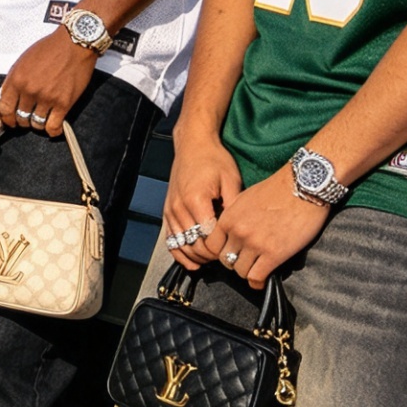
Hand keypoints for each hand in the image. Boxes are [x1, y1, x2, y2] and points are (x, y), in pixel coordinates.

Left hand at [0, 25, 97, 136]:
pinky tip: (53, 126)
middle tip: (27, 116)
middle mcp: (29, 90)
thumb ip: (14, 81)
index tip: (2, 122)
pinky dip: (52, 130)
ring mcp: (46, 98)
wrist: (74, 43)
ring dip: (37, 124)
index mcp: (16, 79)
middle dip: (21, 120)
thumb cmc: (48, 49)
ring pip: (35, 124)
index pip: (2, 108)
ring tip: (42, 116)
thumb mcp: (22, 62)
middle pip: (19, 118)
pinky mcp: (64, 103)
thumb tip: (6, 100)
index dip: (1, 119)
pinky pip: (53, 126)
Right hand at [161, 128, 246, 271]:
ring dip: (196, 256)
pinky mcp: (167, 211)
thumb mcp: (231, 179)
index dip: (222, 248)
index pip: (208, 237)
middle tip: (226, 255)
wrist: (193, 145)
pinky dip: (180, 253)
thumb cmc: (213, 159)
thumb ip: (234, 206)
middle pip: (194, 244)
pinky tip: (192, 261)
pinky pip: (170, 239)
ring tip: (212, 259)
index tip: (233, 248)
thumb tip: (240, 229)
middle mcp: (179, 207)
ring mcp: (170, 210)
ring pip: (181, 245)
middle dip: (211, 255)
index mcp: (196, 200)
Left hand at [212, 170, 332, 287]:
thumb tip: (231, 231)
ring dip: (248, 272)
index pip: (212, 245)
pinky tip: (263, 281)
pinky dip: (258, 282)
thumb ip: (235, 216)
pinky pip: (256, 277)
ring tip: (257, 269)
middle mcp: (238, 232)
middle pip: (225, 260)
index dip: (221, 251)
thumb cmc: (278, 190)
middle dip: (234, 263)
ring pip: (240, 271)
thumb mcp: (246, 199)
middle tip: (247, 261)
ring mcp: (255, 244)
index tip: (231, 252)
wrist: (303, 186)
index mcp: (228, 218)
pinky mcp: (274, 253)